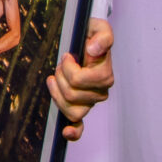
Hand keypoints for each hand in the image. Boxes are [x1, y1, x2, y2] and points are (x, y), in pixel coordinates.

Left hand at [47, 18, 113, 141]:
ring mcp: (90, 102)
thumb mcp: (99, 28)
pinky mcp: (81, 107)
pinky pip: (79, 126)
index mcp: (104, 76)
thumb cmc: (92, 35)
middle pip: (71, 95)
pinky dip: (74, 132)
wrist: (88, 41)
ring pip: (71, 110)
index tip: (67, 56)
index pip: (78, 80)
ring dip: (58, 93)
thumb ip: (102, 37)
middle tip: (62, 64)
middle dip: (61, 76)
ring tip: (56, 77)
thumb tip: (93, 49)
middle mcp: (100, 92)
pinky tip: (66, 133)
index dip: (68, 67)